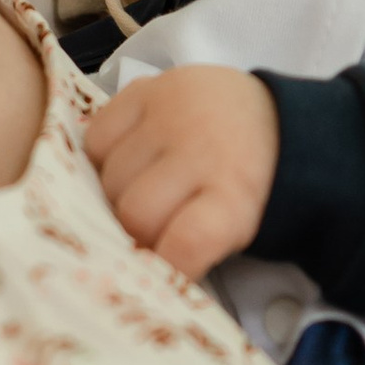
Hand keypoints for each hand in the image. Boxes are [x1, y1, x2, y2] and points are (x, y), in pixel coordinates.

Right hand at [86, 68, 280, 280]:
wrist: (268, 118)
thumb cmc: (243, 185)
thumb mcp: (238, 226)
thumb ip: (194, 249)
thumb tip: (138, 275)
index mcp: (235, 192)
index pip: (186, 242)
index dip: (164, 265)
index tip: (159, 272)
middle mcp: (201, 149)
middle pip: (135, 214)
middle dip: (136, 233)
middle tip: (151, 229)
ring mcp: (170, 115)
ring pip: (109, 180)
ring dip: (117, 197)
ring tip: (143, 190)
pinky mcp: (145, 89)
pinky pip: (96, 138)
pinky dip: (103, 158)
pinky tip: (129, 160)